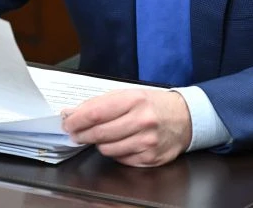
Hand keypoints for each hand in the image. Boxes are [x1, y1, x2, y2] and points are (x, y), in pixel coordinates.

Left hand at [62, 88, 191, 166]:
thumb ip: (101, 103)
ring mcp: (147, 141)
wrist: (184, 118)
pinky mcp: (150, 158)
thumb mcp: (129, 94)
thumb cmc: (153, 104)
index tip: (68, 122)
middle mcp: (142, 120)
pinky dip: (116, 152)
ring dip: (99, 144)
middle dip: (82, 134)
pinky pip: (121, 159)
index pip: (96, 112)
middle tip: (76, 133)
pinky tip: (120, 143)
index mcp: (134, 99)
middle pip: (100, 133)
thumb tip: (74, 113)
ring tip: (102, 136)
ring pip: (108, 149)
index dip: (77, 120)